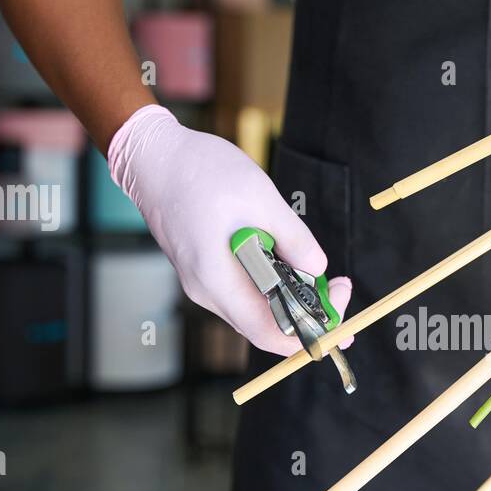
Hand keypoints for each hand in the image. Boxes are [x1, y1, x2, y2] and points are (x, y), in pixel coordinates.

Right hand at [108, 105, 352, 355]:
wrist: (152, 157)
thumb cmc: (199, 170)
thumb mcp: (260, 197)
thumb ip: (293, 238)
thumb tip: (319, 270)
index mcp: (216, 280)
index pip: (268, 333)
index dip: (309, 330)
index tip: (338, 302)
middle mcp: (206, 292)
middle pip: (265, 325)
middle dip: (307, 313)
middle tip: (339, 286)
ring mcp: (202, 283)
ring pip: (256, 308)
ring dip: (291, 296)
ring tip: (318, 271)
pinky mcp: (204, 270)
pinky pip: (244, 290)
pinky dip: (272, 283)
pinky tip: (288, 260)